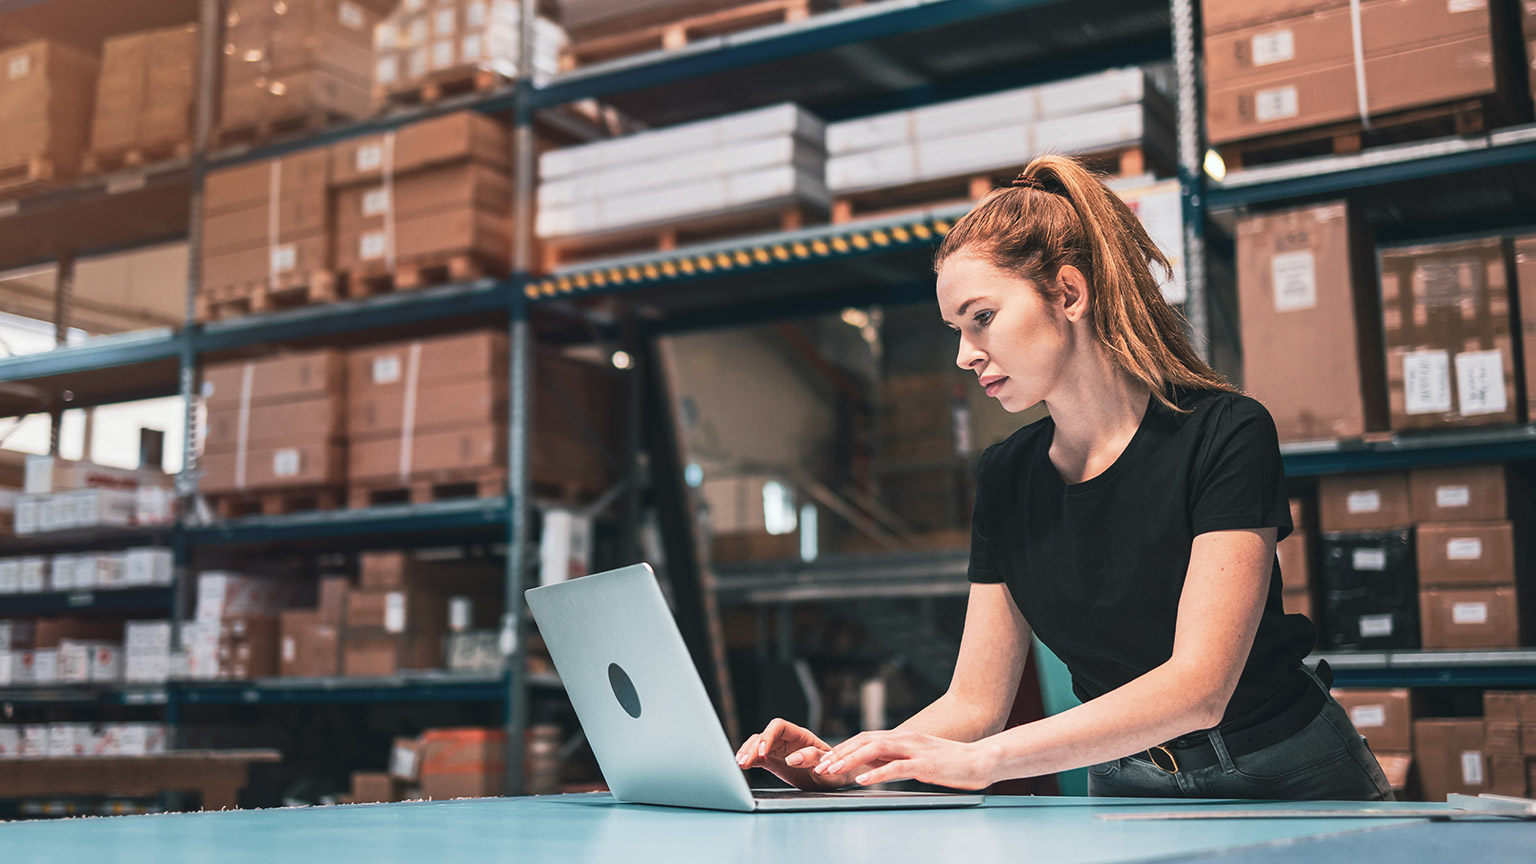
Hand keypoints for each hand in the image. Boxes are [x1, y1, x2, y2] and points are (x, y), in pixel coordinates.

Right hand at [736, 719, 847, 790]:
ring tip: (739, 763)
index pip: (779, 726)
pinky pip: (758, 756)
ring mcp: (779, 750)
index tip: (763, 751)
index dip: (768, 736)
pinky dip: (749, 759)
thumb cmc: (834, 771)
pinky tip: (741, 764)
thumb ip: (812, 759)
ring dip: (748, 752)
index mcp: (801, 736)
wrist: (834, 780)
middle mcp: (788, 740)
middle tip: (744, 761)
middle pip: (765, 735)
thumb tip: (792, 758)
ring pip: (758, 744)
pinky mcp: (774, 761)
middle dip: (753, 747)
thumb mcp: (827, 766)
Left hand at [814, 729, 994, 790]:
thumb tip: (870, 766)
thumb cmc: (949, 762)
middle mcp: (905, 738)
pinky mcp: (925, 764)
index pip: (865, 738)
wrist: (980, 760)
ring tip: (833, 770)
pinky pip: (896, 768)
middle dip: (840, 752)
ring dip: (851, 760)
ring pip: (875, 750)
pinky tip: (863, 781)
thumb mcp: (916, 759)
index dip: (843, 747)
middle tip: (820, 765)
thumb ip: (894, 759)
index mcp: (902, 736)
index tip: (825, 759)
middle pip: (864, 741)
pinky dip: (876, 774)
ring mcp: (915, 750)